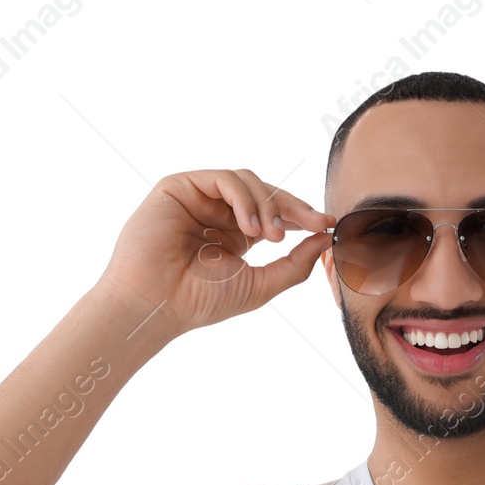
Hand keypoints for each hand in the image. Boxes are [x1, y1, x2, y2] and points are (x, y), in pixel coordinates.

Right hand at [94, 168, 334, 336]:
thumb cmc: (200, 301)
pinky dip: (244, 198)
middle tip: (314, 223)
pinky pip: (223, 179)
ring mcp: (198, 198)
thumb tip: (326, 239)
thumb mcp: (261, 285)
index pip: (275, 214)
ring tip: (272, 236)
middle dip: (294, 206)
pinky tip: (250, 227)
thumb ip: (295, 264)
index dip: (302, 216)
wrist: (156, 305)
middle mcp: (217, 213)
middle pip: (265, 192)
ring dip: (267, 205)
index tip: (327, 225)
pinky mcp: (179, 187)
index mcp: (235, 235)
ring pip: (247, 181)